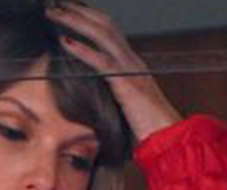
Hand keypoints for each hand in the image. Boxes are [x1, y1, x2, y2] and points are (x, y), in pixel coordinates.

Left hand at [45, 2, 180, 142]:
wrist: (170, 139)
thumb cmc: (151, 130)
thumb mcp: (129, 107)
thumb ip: (114, 96)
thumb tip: (95, 99)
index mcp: (134, 65)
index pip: (110, 32)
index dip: (90, 18)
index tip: (71, 12)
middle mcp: (133, 61)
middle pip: (105, 25)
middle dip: (80, 12)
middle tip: (58, 5)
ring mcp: (131, 70)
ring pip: (102, 34)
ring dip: (76, 21)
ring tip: (56, 14)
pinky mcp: (126, 84)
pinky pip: (101, 61)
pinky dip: (82, 49)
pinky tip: (65, 42)